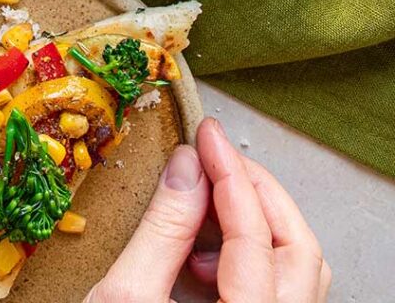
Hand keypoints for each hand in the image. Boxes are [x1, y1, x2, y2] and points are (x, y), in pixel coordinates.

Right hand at [84, 118, 329, 302]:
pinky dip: (251, 262)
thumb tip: (186, 167)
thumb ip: (163, 230)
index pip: (255, 237)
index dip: (229, 174)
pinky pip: (280, 299)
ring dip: (257, 227)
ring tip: (202, 208)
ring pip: (298, 278)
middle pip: (299, 255)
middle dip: (256, 194)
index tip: (204, 136)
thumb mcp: (124, 298)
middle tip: (214, 158)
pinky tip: (203, 257)